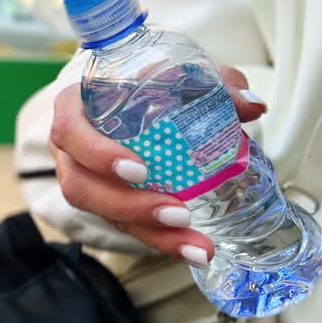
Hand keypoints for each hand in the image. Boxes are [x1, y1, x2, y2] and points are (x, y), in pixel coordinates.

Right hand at [48, 65, 266, 265]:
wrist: (133, 98)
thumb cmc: (146, 82)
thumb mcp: (177, 74)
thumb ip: (215, 84)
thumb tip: (251, 105)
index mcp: (75, 108)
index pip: (70, 131)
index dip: (97, 154)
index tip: (139, 170)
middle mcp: (71, 149)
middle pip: (81, 186)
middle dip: (128, 206)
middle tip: (177, 213)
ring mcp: (84, 179)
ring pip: (101, 214)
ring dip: (148, 232)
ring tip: (193, 242)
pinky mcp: (105, 203)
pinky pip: (124, 226)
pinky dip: (159, 239)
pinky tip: (192, 248)